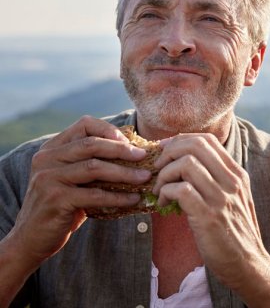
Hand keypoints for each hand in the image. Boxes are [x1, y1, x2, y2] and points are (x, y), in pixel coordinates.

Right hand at [9, 116, 150, 267]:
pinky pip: (95, 195)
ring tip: (145, 177)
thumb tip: (135, 153)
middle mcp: (47, 158)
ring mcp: (49, 178)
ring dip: (125, 173)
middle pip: (92, 144)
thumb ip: (91, 163)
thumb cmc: (61, 206)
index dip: (110, 130)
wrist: (32, 238)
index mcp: (52, 148)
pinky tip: (133, 199)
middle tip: (144, 156)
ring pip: (95, 168)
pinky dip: (118, 197)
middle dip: (122, 149)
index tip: (130, 142)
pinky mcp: (56, 199)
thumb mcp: (72, 179)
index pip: (84, 125)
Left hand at [152, 133, 269, 306]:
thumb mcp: (234, 198)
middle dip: (169, 152)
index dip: (180, 140)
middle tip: (158, 168)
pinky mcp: (209, 216)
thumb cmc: (235, 233)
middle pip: (195, 145)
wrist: (248, 264)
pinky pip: (181, 189)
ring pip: (186, 164)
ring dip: (164, 174)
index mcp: (237, 174)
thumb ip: (218, 179)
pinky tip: (163, 203)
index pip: (207, 140)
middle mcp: (232, 181)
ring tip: (160, 189)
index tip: (166, 152)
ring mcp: (221, 198)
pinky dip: (165, 192)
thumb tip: (187, 164)